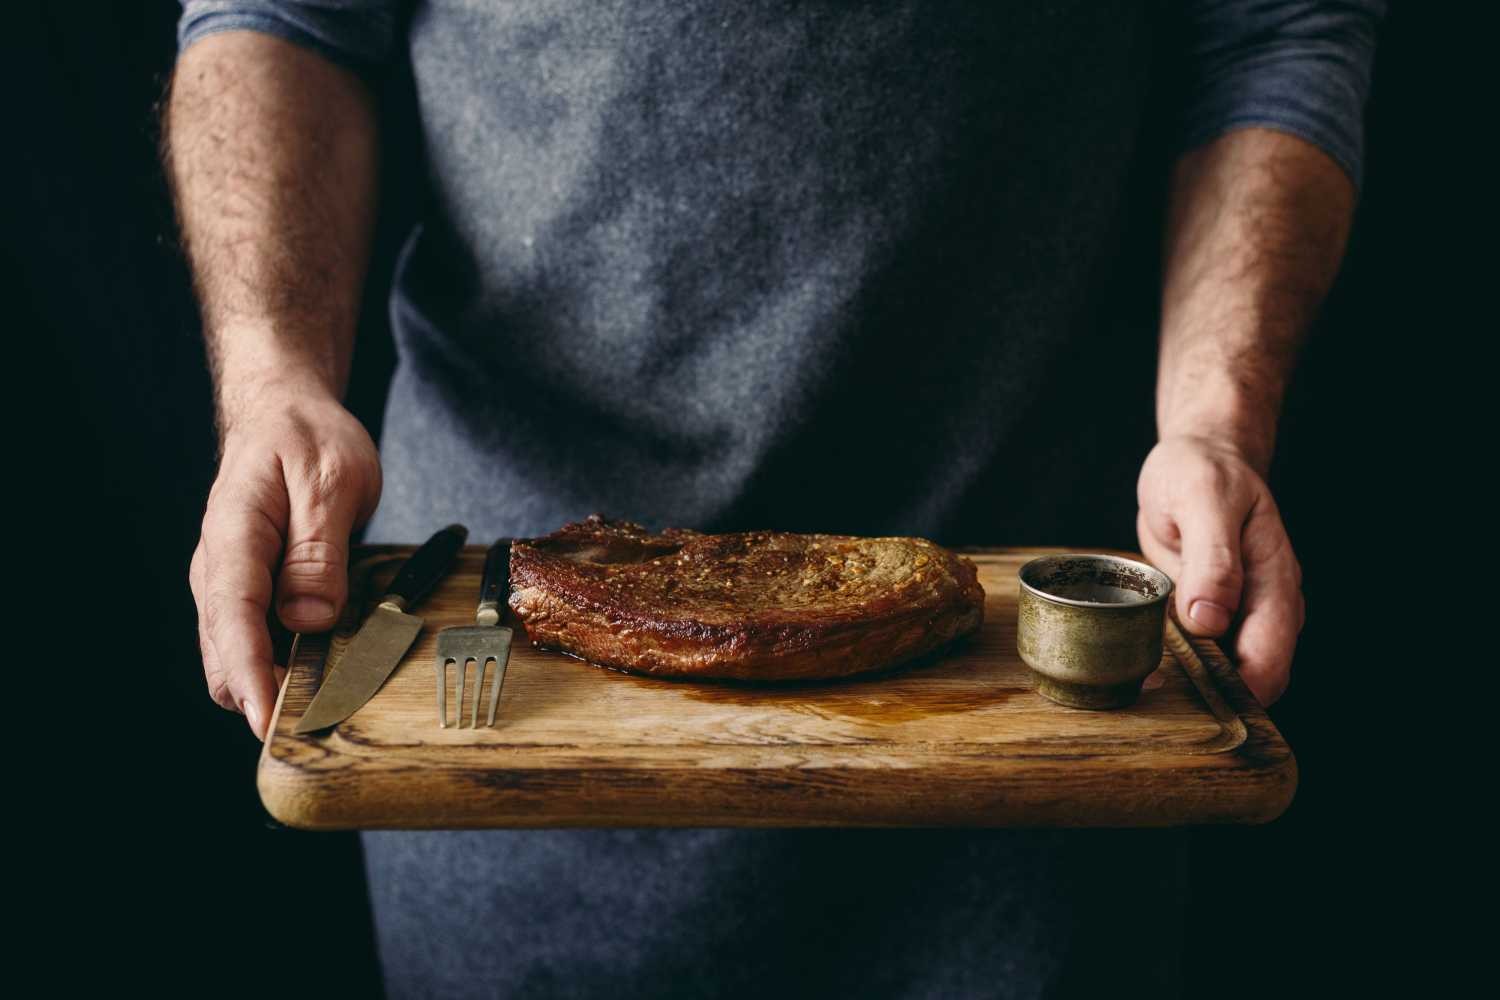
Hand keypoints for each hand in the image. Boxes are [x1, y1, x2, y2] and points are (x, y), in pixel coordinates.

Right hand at [189, 380, 380, 738]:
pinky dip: (278, 665)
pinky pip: (254, 639)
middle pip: (223, 654)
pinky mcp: (249, 589)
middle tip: (315, 724)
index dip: (250, 677)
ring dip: (269, 685)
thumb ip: (319, 550)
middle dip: (260, 696)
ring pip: (234, 654)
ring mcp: (228, 582)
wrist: (284, 413)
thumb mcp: (331, 480)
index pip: (233, 620)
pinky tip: (316, 675)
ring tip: (321, 708)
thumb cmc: (307, 437)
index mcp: (234, 536)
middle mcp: (218, 567)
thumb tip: (309, 619)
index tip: (268, 721)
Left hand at [1135, 436, 1302, 704]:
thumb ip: (1213, 559)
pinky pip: (1198, 654)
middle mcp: (1264, 607)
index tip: (1190, 696)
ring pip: (1224, 672)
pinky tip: (1145, 665)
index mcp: (1275, 582)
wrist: (1196, 459)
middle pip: (1252, 679)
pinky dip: (1177, 665)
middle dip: (1212, 697)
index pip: (1269, 660)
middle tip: (1155, 695)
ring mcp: (1237, 614)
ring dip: (1191, 686)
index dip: (1238, 689)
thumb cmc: (1202, 471)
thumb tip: (1211, 620)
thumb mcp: (1203, 500)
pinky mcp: (1207, 615)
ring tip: (1145, 685)